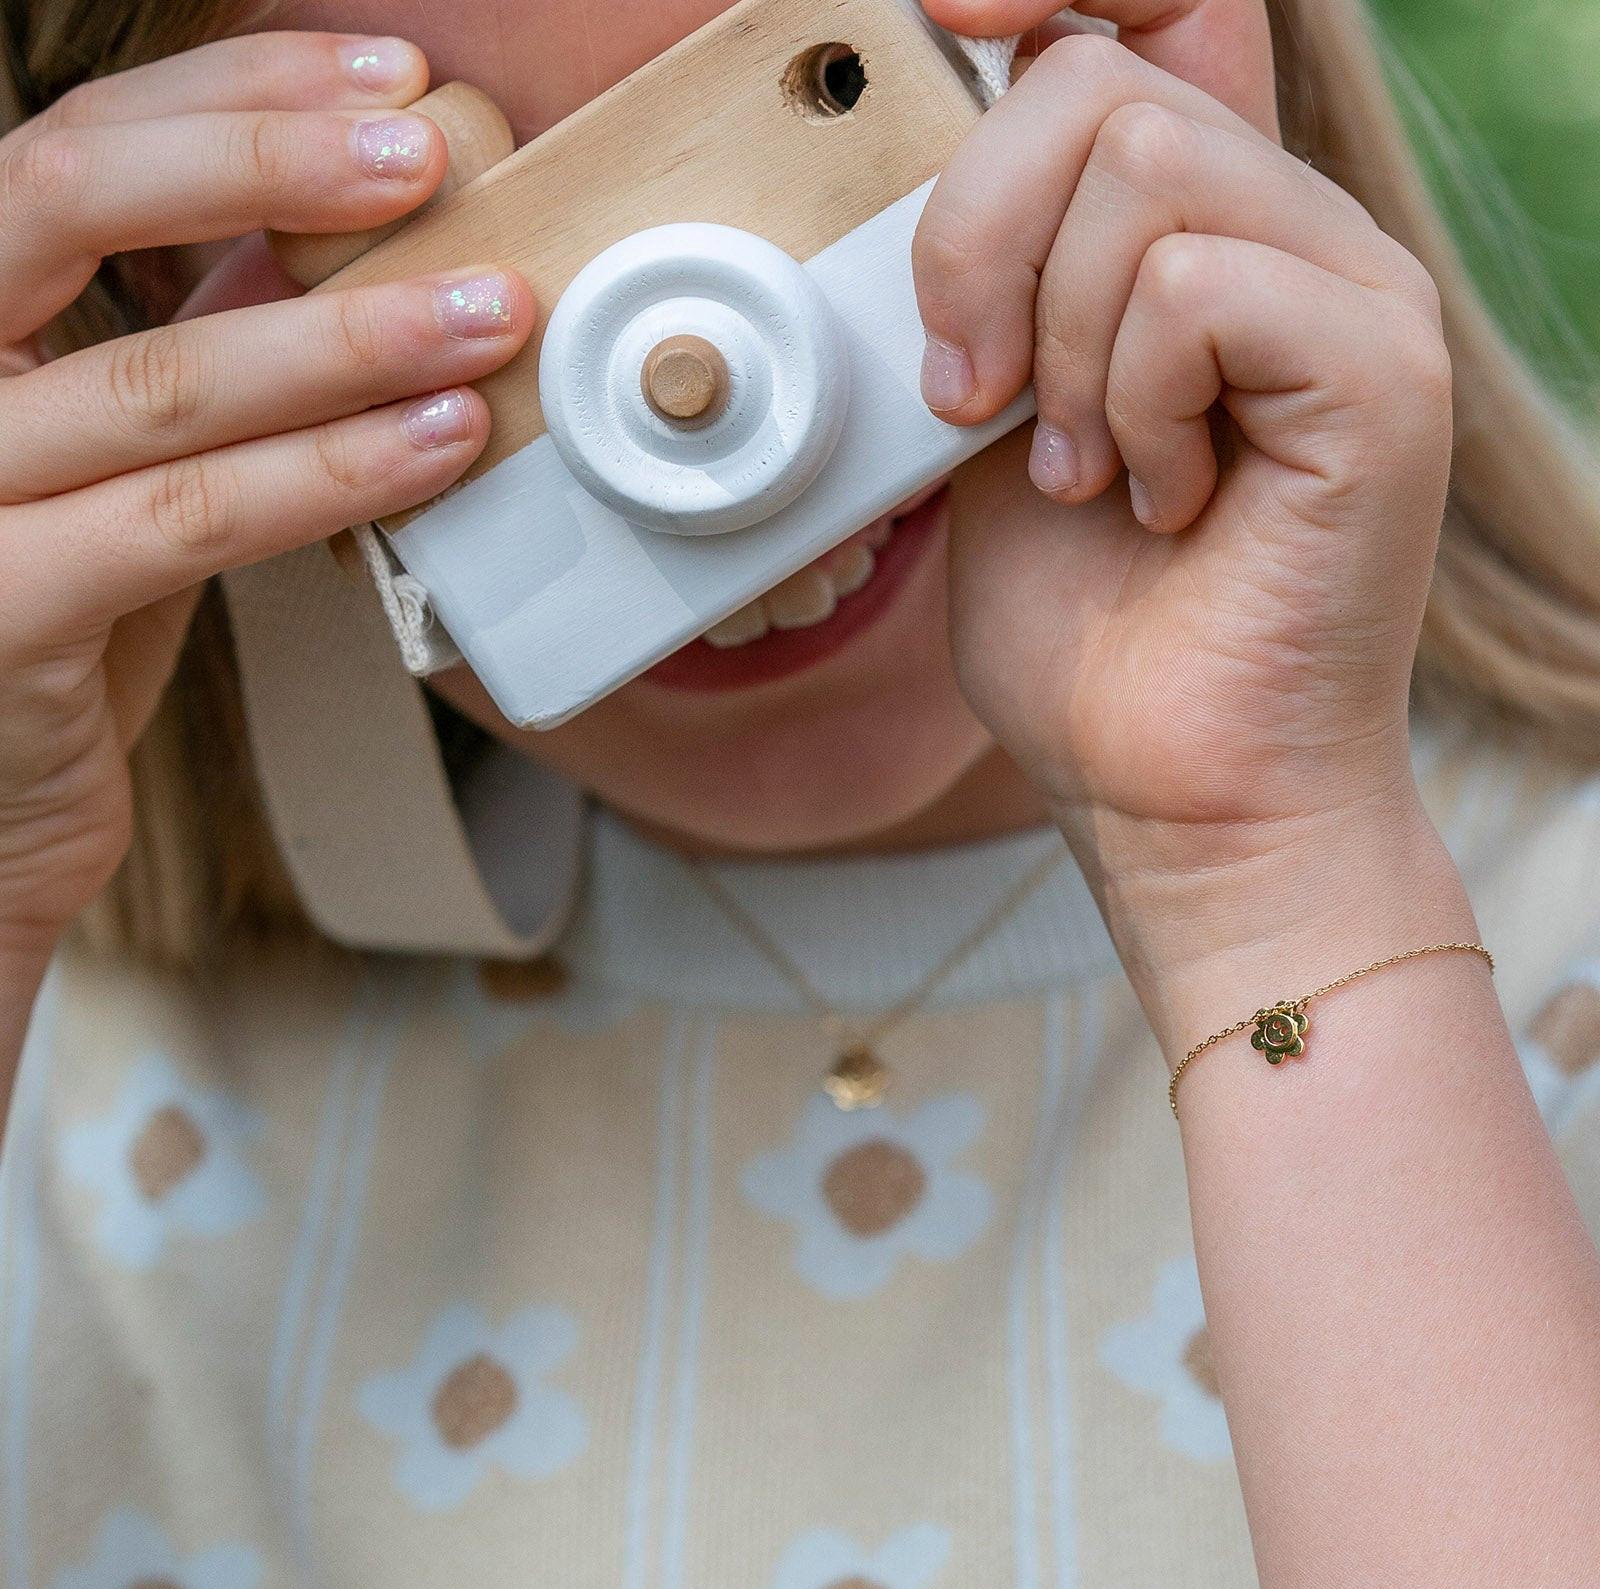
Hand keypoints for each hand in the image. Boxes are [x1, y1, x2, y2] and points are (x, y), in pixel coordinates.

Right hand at [0, 31, 533, 953]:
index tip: (383, 80)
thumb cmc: (37, 650)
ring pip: (167, 379)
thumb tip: (325, 244)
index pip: (73, 143)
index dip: (236, 95)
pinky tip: (437, 442)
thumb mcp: (98, 472)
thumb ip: (177, 352)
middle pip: (82, 199)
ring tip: (488, 314)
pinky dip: (332, 475)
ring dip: (352, 341)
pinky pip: (195, 516)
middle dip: (276, 162)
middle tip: (434, 158)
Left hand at [913, 3, 1458, 1007]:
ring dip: (1059, 350)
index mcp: (1195, 235)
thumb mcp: (986, 427)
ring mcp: (1349, 294)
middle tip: (979, 402)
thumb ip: (986, 288)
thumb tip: (933, 166)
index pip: (1148, 12)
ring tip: (1083, 473)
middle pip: (1099, 80)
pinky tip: (1158, 498)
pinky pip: (1196, 287)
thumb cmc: (1085, 630)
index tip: (942, 21)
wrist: (1166, 785)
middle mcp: (1287, 237)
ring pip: (1143, 170)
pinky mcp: (1380, 370)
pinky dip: (1133, 405)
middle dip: (979, 245)